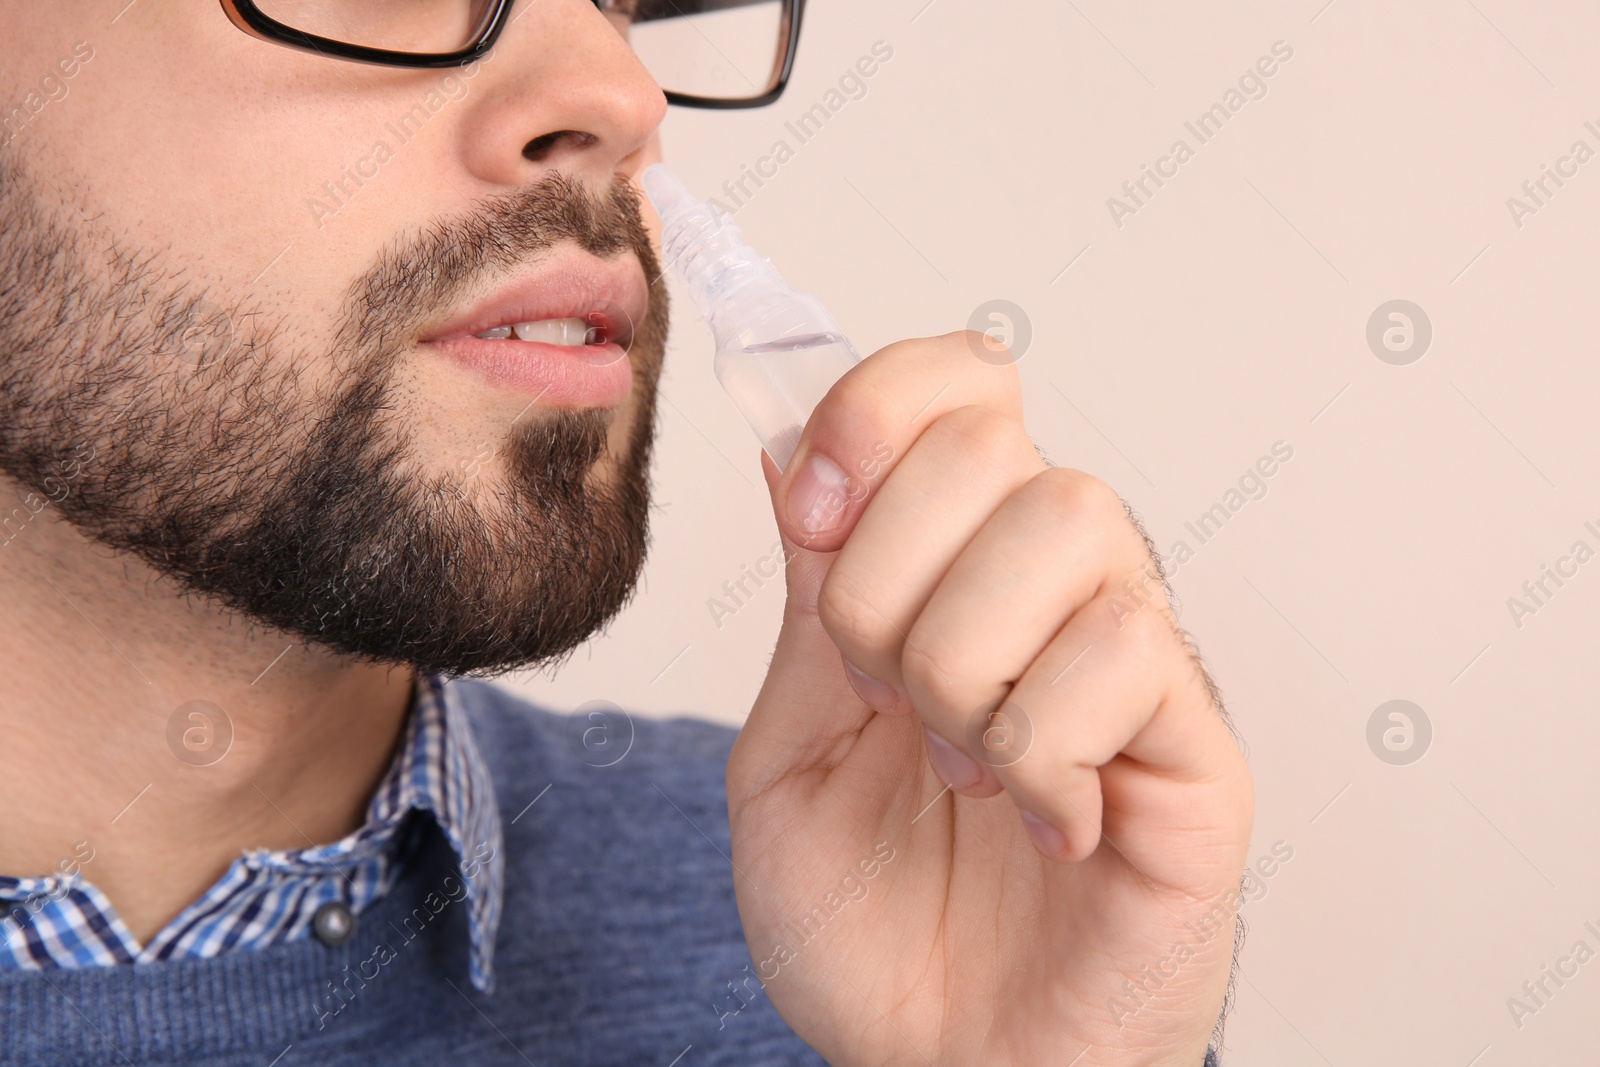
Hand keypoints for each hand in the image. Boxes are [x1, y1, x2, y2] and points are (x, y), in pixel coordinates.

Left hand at [724, 332, 1253, 1065]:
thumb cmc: (871, 928)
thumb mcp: (788, 754)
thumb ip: (805, 608)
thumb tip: (798, 447)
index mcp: (948, 570)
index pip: (955, 385)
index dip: (877, 406)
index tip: (817, 510)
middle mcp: (1049, 591)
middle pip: (992, 440)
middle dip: (885, 579)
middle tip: (881, 698)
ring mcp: (1130, 657)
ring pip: (1069, 520)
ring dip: (964, 659)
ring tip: (959, 768)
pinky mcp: (1193, 745)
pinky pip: (1127, 654)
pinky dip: (1041, 745)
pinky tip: (1039, 821)